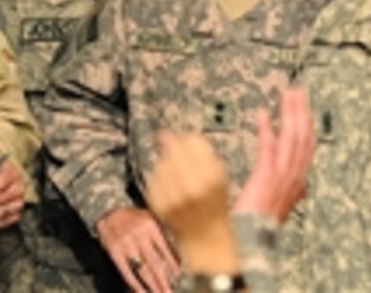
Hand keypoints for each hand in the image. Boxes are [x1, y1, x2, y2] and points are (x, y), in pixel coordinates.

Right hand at [96, 206, 180, 292]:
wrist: (108, 211)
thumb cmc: (135, 218)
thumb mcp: (151, 219)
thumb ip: (163, 234)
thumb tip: (177, 257)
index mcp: (151, 226)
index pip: (166, 248)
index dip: (173, 264)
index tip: (178, 275)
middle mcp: (139, 235)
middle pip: (154, 263)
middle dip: (163, 281)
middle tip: (169, 292)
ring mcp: (126, 245)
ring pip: (142, 270)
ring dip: (152, 285)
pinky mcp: (115, 252)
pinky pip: (126, 272)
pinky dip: (134, 284)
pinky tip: (141, 292)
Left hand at [147, 132, 239, 275]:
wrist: (204, 237)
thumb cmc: (214, 203)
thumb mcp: (217, 175)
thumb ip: (196, 151)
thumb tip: (164, 133)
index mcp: (212, 177)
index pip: (192, 142)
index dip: (191, 143)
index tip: (194, 150)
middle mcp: (191, 186)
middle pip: (174, 151)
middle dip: (177, 152)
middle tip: (184, 164)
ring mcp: (172, 196)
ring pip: (161, 163)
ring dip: (168, 166)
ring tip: (179, 179)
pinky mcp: (157, 203)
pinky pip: (153, 178)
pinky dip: (160, 179)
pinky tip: (170, 189)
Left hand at [234, 87, 314, 223]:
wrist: (252, 243)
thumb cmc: (261, 225)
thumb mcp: (284, 207)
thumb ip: (293, 193)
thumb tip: (302, 188)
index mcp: (298, 183)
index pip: (308, 147)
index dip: (307, 124)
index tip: (304, 106)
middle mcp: (294, 178)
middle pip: (304, 138)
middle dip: (302, 113)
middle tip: (298, 92)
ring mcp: (281, 177)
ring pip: (292, 139)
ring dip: (290, 114)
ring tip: (287, 95)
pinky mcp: (266, 178)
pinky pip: (269, 148)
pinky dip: (267, 129)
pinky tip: (263, 114)